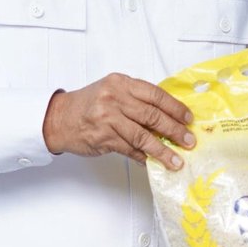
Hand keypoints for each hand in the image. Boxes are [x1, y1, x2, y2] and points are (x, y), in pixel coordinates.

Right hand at [42, 74, 194, 170]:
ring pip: (143, 136)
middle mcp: (115, 98)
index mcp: (122, 83)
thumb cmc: (88, 105)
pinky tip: (153, 163)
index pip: (155, 94)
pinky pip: (129, 150)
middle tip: (189, 141)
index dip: (175, 108)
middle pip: (153, 115)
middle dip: (175, 130)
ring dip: (162, 150)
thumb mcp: (112, 91)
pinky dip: (143, 157)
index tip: (188, 119)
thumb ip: (136, 99)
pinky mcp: (103, 138)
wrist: (59, 118)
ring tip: (176, 160)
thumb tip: (168, 116)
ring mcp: (108, 118)